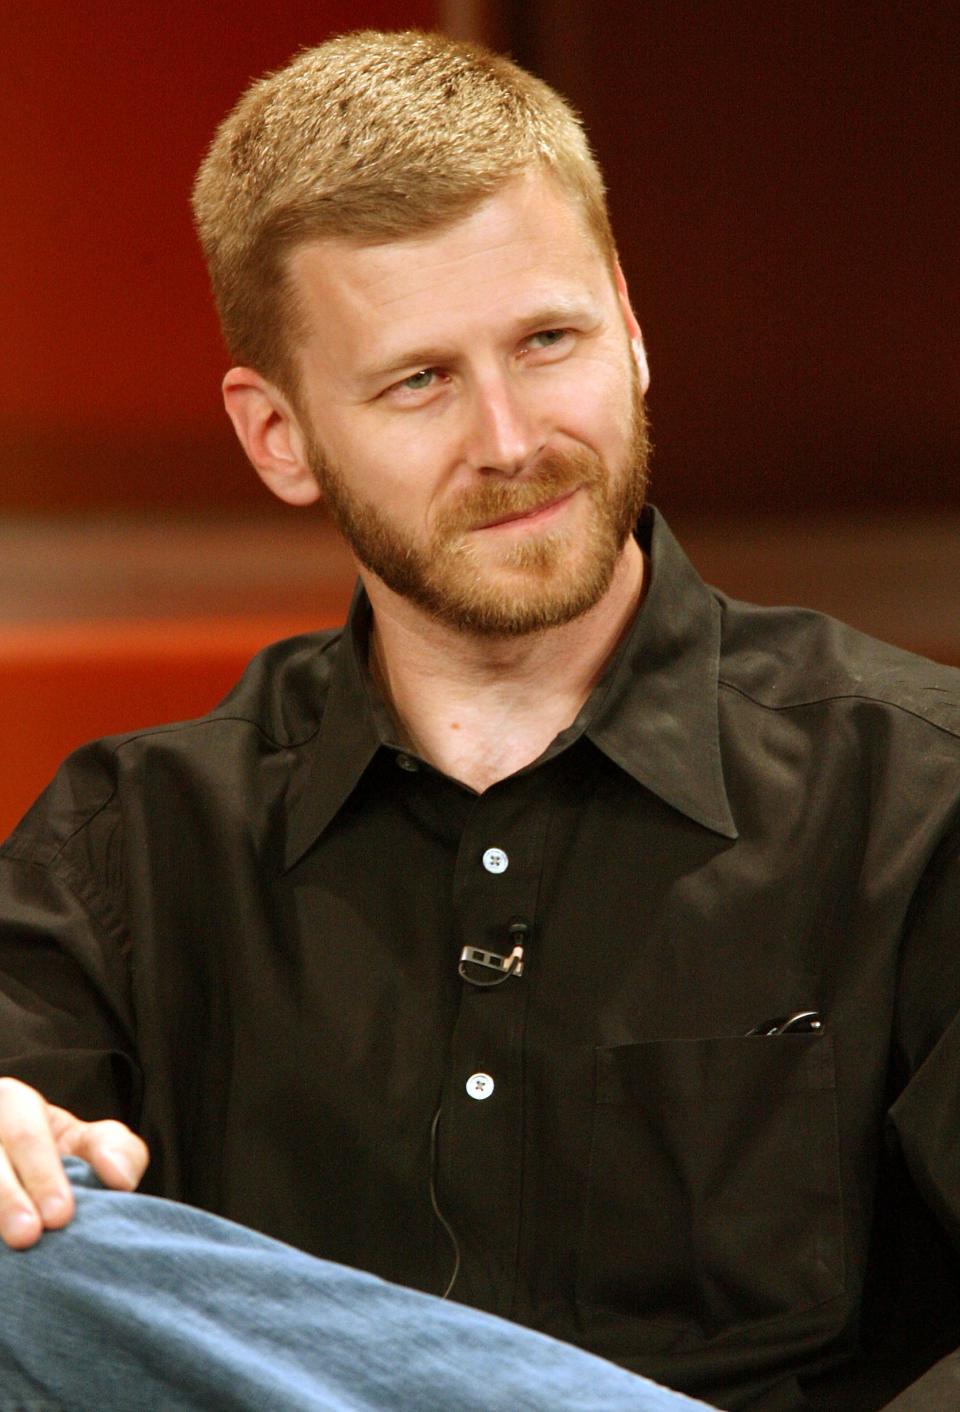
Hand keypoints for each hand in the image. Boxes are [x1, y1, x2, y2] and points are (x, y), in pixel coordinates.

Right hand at [0, 1077, 148, 1248]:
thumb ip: (114, 1149)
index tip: (61, 1216)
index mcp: (11, 1103)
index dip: (42, 1176)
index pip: (25, 1137)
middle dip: (7, 1200)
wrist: (13, 1167)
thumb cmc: (54, 1156)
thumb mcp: (86, 1141)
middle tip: (29, 1237)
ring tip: (7, 1254)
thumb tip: (120, 1178)